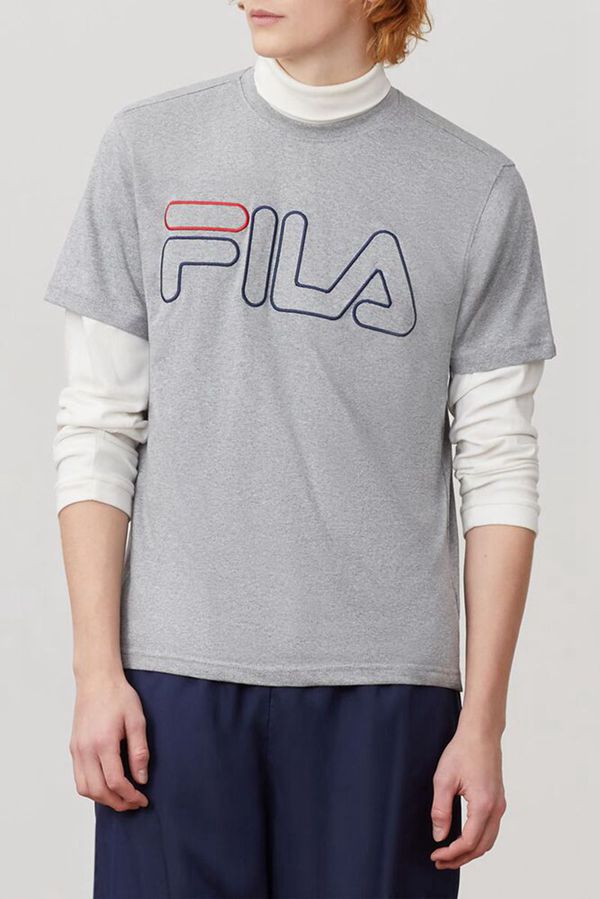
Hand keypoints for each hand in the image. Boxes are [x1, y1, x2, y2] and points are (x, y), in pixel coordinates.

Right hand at [69, 671, 149, 811]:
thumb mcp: (137, 719)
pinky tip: (107, 786)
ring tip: (121, 798)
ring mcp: (77, 750)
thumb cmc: (118, 696)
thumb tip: (141, 779)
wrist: (97, 680)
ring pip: (84, 789)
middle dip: (117, 803)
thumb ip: (139, 751)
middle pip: (98, 791)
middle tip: (134, 804)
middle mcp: (86, 749)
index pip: (115, 781)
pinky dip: (92, 789)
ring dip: (102, 799)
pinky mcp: (73, 748)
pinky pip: (79, 778)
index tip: (143, 799)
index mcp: (103, 742)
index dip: (130, 796)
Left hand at [430, 727, 506, 868]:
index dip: (451, 854)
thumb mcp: (443, 779)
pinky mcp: (498, 800)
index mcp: (483, 805)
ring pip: (489, 841)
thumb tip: (439, 836)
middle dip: (461, 859)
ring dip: (470, 852)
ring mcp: (500, 805)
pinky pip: (491, 829)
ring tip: (450, 855)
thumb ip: (441, 810)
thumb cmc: (462, 751)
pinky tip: (464, 839)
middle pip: (481, 847)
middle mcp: (496, 809)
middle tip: (440, 861)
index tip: (435, 855)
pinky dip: (478, 841)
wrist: (481, 733)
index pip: (468, 842)